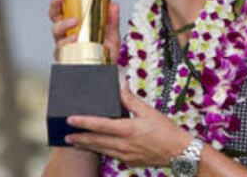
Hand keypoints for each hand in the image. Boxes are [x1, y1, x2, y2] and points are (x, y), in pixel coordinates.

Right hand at [49, 0, 120, 62]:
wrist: (105, 74)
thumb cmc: (105, 52)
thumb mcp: (112, 34)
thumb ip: (112, 20)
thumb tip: (113, 5)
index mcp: (75, 19)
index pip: (64, 2)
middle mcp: (66, 30)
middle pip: (54, 13)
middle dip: (55, 4)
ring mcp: (64, 43)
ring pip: (55, 29)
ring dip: (63, 23)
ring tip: (74, 20)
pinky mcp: (65, 57)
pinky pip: (60, 48)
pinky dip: (66, 43)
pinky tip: (73, 39)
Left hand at [65, 85, 193, 166]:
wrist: (180, 152)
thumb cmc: (166, 130)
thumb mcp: (148, 111)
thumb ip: (130, 99)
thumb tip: (120, 85)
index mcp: (128, 129)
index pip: (100, 125)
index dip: (84, 122)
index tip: (70, 120)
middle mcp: (124, 145)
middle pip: (96, 141)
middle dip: (79, 139)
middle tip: (66, 136)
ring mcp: (126, 155)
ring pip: (102, 150)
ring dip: (87, 146)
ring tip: (75, 142)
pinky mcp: (130, 161)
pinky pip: (112, 155)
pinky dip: (102, 151)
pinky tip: (97, 147)